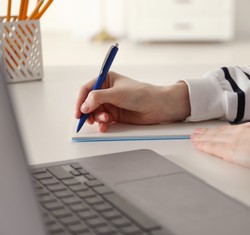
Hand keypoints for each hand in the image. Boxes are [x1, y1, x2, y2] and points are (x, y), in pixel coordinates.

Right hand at [75, 71, 190, 131]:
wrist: (157, 106)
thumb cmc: (141, 94)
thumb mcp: (117, 93)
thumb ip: (98, 98)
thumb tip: (84, 106)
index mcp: (106, 80)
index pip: (87, 89)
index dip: (81, 100)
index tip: (79, 111)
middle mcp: (107, 92)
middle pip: (89, 103)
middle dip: (89, 112)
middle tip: (89, 119)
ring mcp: (111, 104)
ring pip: (95, 113)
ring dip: (97, 118)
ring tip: (105, 119)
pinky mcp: (116, 115)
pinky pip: (103, 121)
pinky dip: (102, 124)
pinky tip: (105, 127)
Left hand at [190, 120, 249, 175]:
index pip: (236, 130)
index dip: (225, 131)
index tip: (219, 132)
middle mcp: (244, 130)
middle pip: (222, 132)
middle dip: (210, 132)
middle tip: (199, 132)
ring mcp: (236, 140)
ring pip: (214, 138)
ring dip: (203, 138)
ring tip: (193, 138)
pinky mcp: (231, 151)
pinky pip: (212, 147)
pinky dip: (203, 145)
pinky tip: (197, 145)